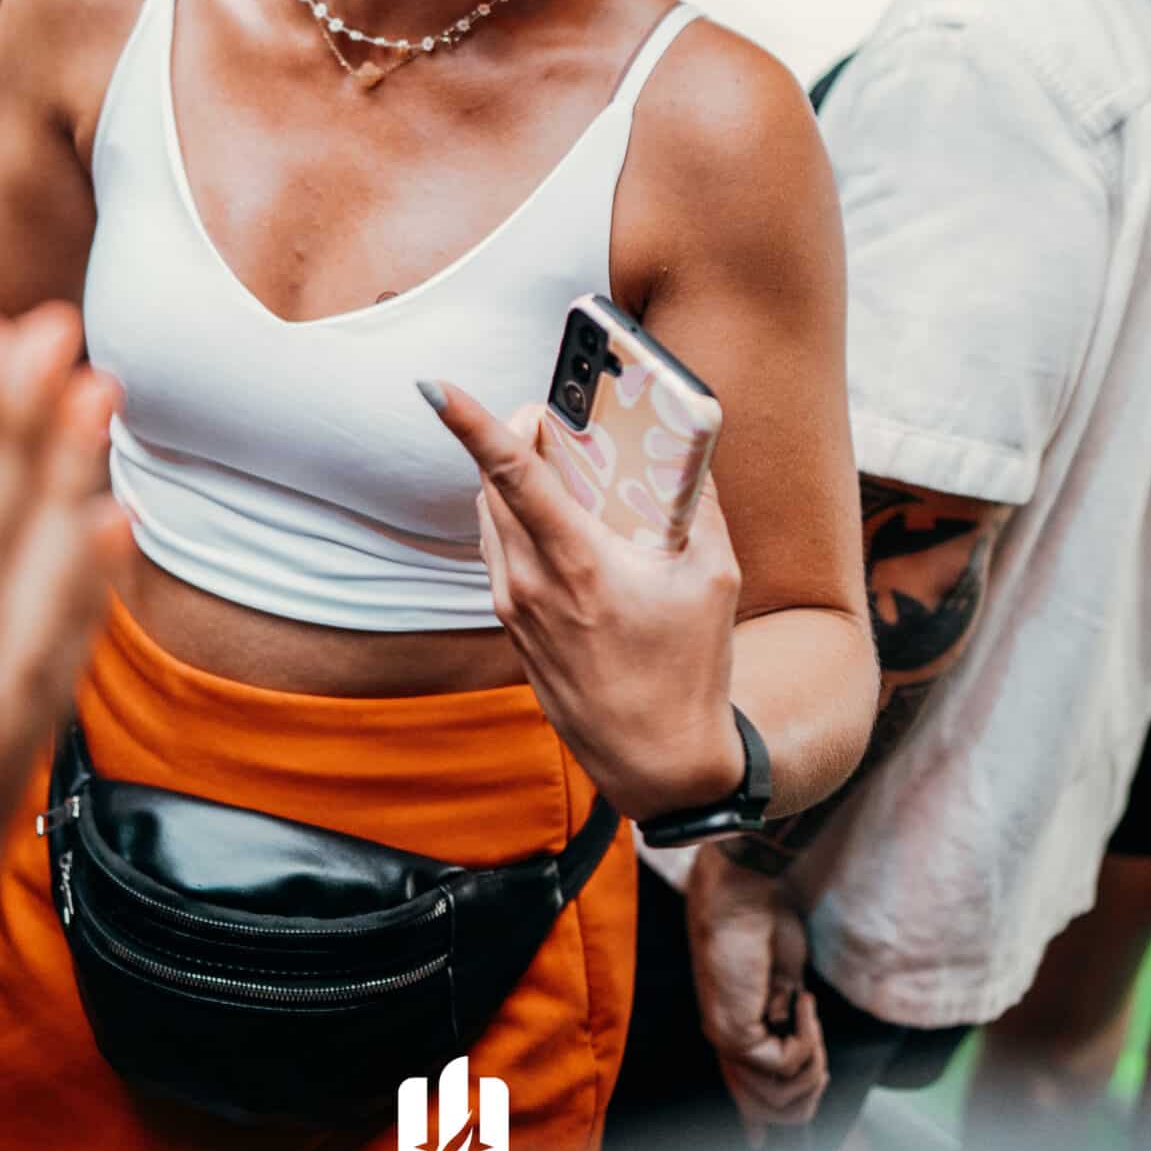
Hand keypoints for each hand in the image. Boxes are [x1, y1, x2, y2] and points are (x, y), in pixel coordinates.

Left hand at [424, 382, 741, 817]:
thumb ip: (699, 500)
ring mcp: (513, 608)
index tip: (435, 386)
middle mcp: (530, 582)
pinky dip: (517, 521)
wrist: (656, 764)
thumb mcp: (715, 577)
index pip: (512, 474)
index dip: (471, 423)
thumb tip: (692, 442)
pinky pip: (499, 550)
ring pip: (489, 515)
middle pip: (492, 483)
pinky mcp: (511, 627)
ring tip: (565, 468)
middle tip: (557, 417)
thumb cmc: (689, 670)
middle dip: (513, 437)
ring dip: (512, 480)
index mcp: (576, 563)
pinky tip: (560, 523)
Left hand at [686, 853, 827, 1143]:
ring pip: (781, 1097)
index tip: (758, 1145)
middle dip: (810, 1092)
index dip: (754, 1118)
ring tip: (810, 1016)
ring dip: (813, 1062)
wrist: (742, 894)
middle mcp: (726, 1041)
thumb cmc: (763, 925)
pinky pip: (785, 1064)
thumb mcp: (782, 982)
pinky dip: (807, 1037)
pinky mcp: (735, 1033)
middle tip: (819, 1051)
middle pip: (769, 1110)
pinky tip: (801, 1000)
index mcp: (733, 1027)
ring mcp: (727, 1040)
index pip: (740, 1089)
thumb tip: (801, 1061)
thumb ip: (786, 1022)